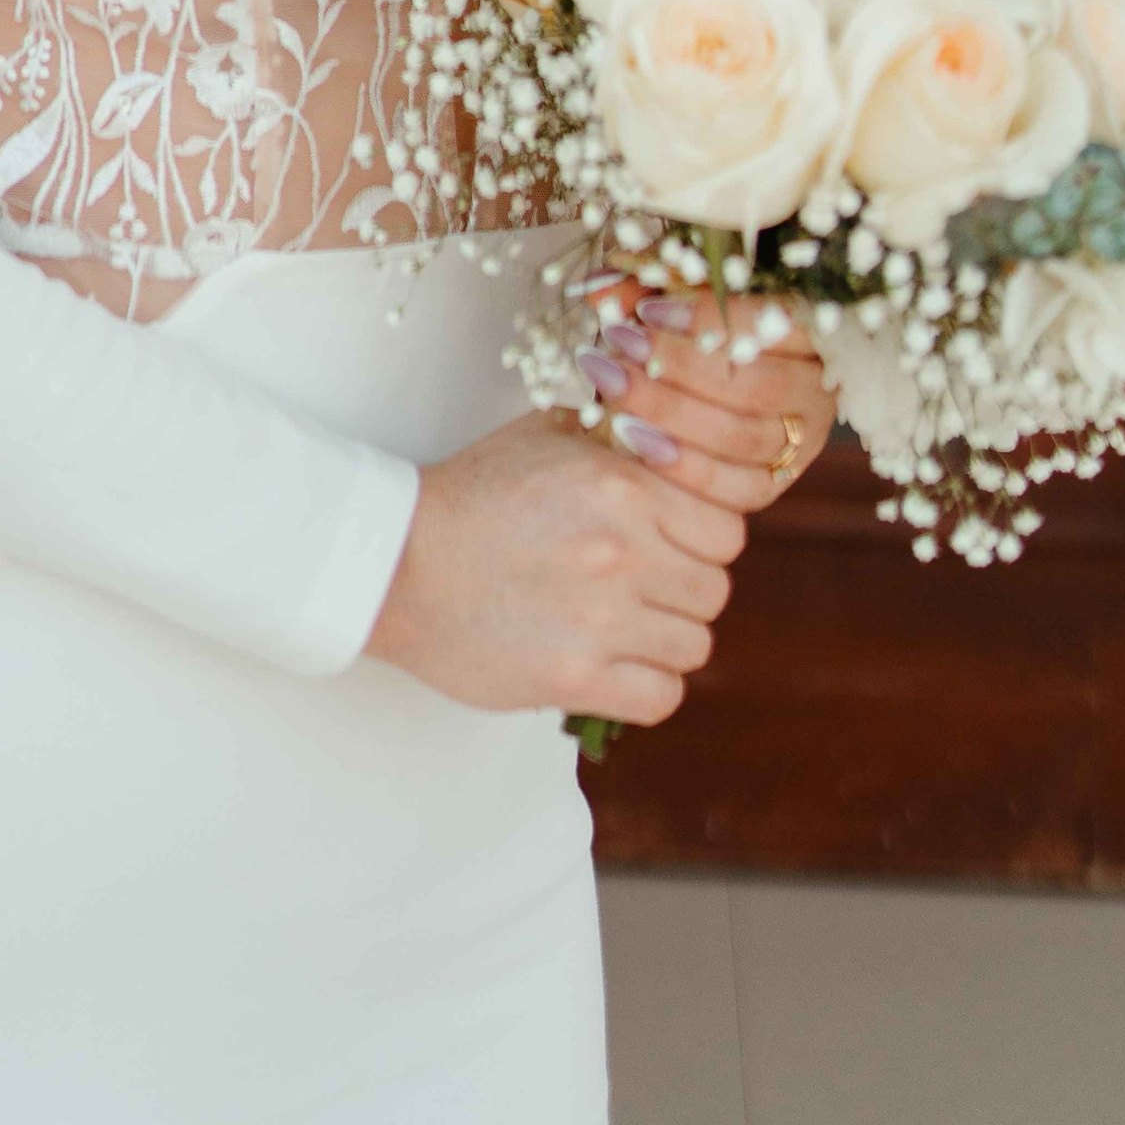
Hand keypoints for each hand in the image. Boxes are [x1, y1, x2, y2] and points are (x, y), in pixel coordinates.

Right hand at [364, 410, 745, 726]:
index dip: (705, 539)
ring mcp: (600, 619)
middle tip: (646, 588)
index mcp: (622, 487)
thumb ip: (618, 431)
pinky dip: (647, 686)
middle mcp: (621, 552)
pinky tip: (615, 667)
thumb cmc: (472, 494)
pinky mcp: (574, 677)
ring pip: (696, 646)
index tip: (673, 545)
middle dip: (686, 589)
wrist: (398, 563)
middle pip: (715, 589)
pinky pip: (661, 696)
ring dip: (666, 639)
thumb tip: (672, 428)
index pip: (726, 530)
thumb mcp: (545, 435)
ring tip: (625, 627)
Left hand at [577, 278, 833, 515]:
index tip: (646, 309)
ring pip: (743, 438)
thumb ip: (647, 287)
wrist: (704, 388)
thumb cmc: (695, 325)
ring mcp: (802, 442)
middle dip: (677, 366)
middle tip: (618, 343)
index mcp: (813, 330)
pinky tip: (633, 438)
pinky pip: (737, 488)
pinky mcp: (776, 483)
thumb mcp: (682, 293)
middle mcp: (817, 390)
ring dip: (670, 412)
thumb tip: (600, 286)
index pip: (770, 322)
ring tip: (612, 386)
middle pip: (754, 386)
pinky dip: (683, 465)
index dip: (706, 317)